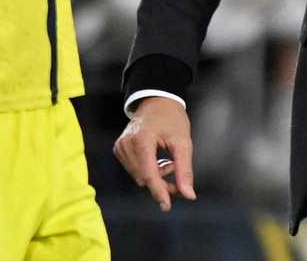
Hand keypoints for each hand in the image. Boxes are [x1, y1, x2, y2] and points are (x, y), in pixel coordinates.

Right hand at [113, 96, 195, 211]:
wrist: (157, 101)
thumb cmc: (171, 118)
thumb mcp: (183, 142)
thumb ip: (184, 170)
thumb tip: (188, 194)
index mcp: (142, 141)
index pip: (149, 174)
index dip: (159, 192)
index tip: (166, 206)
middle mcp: (126, 145)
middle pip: (144, 178)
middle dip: (161, 182)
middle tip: (178, 177)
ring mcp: (120, 147)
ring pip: (139, 176)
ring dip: (155, 176)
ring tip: (168, 162)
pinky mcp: (119, 149)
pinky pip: (134, 169)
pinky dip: (147, 170)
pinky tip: (157, 159)